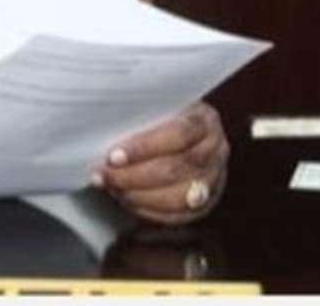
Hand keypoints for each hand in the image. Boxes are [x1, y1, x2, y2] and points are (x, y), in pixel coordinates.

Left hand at [92, 102, 228, 225]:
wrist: (185, 133)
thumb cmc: (163, 116)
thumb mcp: (156, 105)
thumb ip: (139, 114)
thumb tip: (103, 124)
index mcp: (205, 120)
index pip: (178, 134)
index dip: (144, 147)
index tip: (113, 156)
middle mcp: (216, 149)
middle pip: (176, 169)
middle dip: (134, 176)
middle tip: (104, 175)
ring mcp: (215, 179)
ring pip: (179, 197)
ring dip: (139, 195)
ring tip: (113, 188)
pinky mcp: (207, 202)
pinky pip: (179, 215)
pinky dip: (149, 211)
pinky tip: (127, 200)